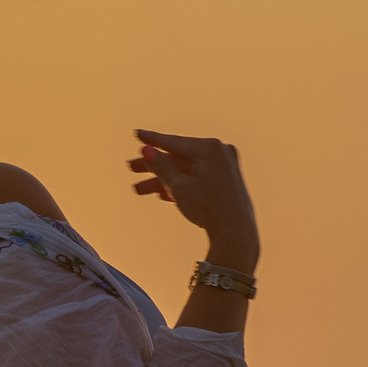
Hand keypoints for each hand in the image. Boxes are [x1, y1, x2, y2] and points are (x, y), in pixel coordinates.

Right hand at [129, 129, 258, 270]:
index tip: (137, 134)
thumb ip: (161, 166)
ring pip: (186, 170)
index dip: (152, 140)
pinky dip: (181, 185)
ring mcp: (224, 166)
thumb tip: (147, 150)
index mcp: (209, 148)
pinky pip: (197, 178)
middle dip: (154, 166)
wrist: (235, 233)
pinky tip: (161, 195)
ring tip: (140, 190)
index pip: (174, 142)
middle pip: (179, 157)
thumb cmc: (208, 208)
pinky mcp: (226, 181)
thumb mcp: (179, 186)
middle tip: (132, 167)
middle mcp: (219, 152)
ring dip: (163, 179)